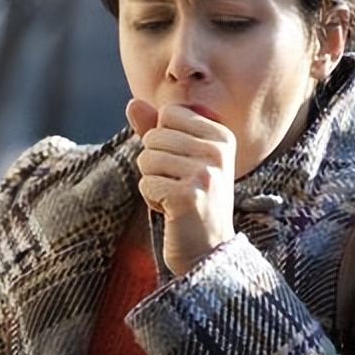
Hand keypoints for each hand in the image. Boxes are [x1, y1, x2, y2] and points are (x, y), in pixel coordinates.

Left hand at [126, 98, 236, 275]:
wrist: (209, 251)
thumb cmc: (193, 201)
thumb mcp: (180, 159)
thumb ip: (157, 129)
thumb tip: (132, 103)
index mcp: (222, 135)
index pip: (169, 113)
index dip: (164, 139)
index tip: (184, 164)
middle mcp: (218, 151)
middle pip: (155, 136)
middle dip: (156, 163)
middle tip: (180, 185)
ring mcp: (205, 173)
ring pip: (146, 158)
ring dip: (153, 182)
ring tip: (176, 198)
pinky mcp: (188, 196)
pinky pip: (146, 183)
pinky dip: (152, 199)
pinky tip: (173, 211)